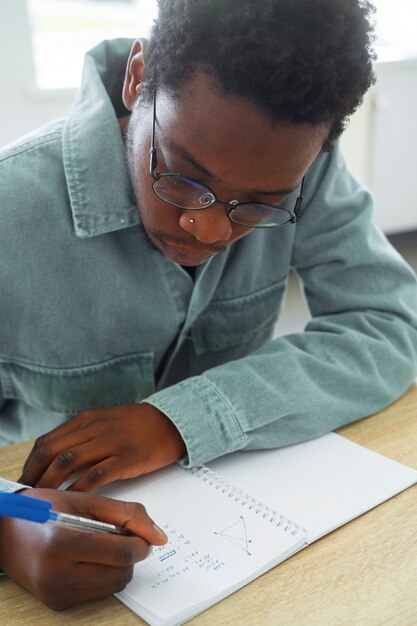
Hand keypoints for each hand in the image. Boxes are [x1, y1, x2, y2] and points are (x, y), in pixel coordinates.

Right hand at [0, 488, 166, 609]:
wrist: (3, 532)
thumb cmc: (41, 509)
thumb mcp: (83, 500)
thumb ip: (125, 514)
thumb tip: (159, 536)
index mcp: (62, 542)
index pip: (122, 553)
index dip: (140, 543)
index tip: (141, 534)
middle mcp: (56, 573)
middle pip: (121, 573)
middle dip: (130, 554)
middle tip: (119, 537)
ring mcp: (55, 592)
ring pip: (113, 586)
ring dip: (117, 566)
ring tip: (101, 546)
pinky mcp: (56, 603)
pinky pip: (97, 593)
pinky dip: (101, 576)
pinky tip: (86, 559)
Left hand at [19, 403, 185, 490]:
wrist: (172, 422)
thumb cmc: (139, 426)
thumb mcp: (107, 422)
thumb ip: (84, 437)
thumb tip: (58, 462)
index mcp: (87, 419)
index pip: (48, 441)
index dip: (31, 463)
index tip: (26, 481)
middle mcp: (94, 428)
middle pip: (52, 451)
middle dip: (35, 475)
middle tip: (31, 496)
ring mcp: (110, 442)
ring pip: (68, 462)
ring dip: (52, 483)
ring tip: (46, 500)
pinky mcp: (126, 458)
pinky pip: (95, 475)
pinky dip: (80, 489)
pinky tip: (74, 500)